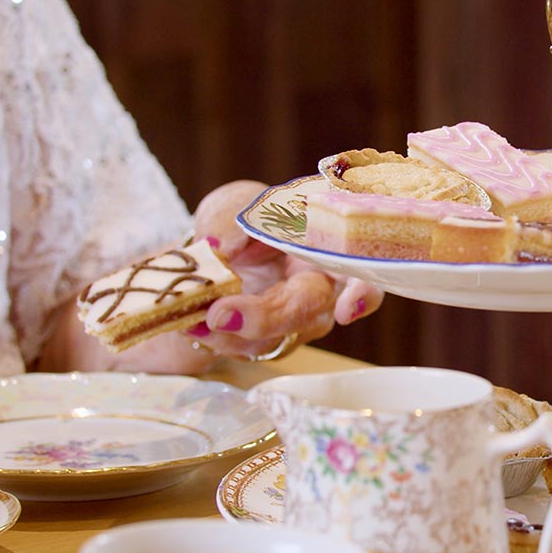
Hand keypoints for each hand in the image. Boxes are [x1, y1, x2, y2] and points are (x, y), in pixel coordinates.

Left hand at [188, 180, 382, 358]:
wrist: (218, 248)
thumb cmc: (245, 220)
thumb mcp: (236, 204)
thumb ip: (232, 219)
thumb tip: (218, 245)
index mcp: (329, 248)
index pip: (361, 272)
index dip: (362, 294)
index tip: (346, 309)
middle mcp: (320, 290)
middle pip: (308, 313)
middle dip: (265, 318)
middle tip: (220, 315)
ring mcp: (295, 320)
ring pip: (274, 338)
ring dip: (230, 335)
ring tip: (191, 320)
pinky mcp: (267, 340)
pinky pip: (247, 348)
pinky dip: (215, 338)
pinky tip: (188, 324)